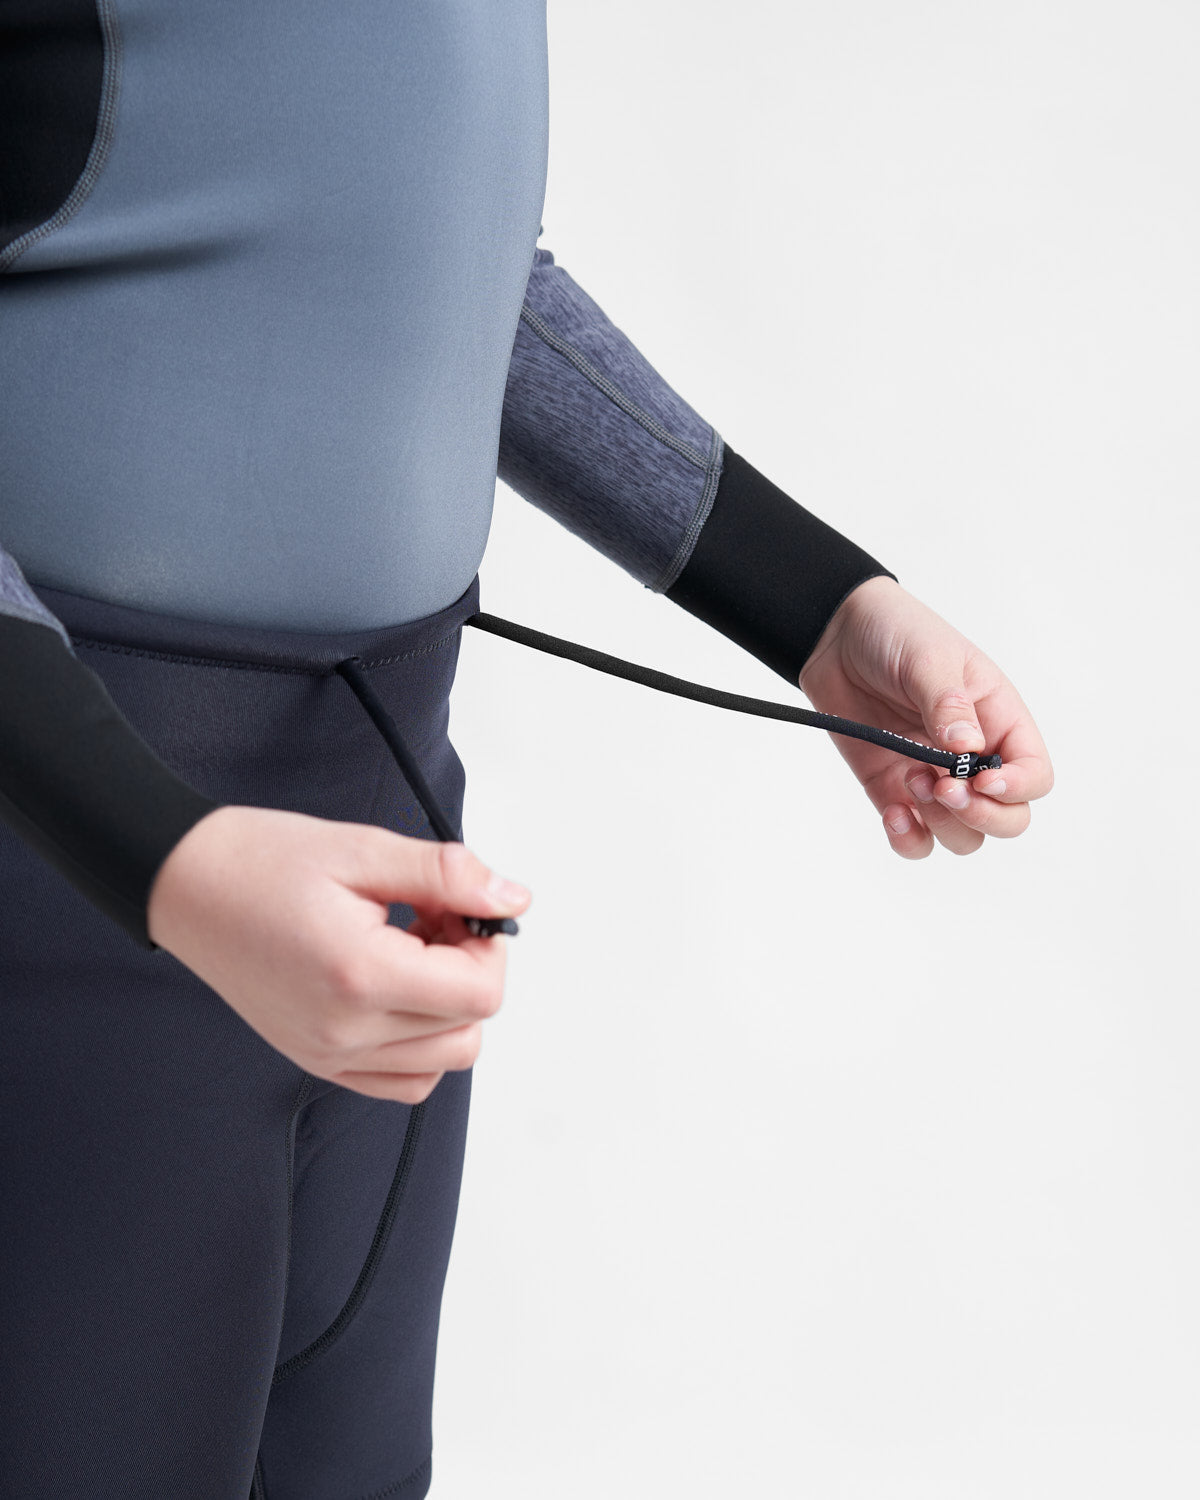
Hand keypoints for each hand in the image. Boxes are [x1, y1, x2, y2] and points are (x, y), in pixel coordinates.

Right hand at [146, 805, 532, 1100]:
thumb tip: (511, 897)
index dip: (490, 946)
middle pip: (469, 1030)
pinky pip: (401, 1080)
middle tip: (432, 918)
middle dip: (470, 970)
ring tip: (410, 949)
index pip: (481, 995)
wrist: (186, 884)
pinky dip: (419, 1042)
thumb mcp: (365, 850)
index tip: (461, 908)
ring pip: (443, 1061)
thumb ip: (448, 876)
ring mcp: (328, 1055)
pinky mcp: (318, 1061)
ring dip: (447, 1006)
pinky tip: (395, 986)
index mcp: (359, 976)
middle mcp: (344, 1031)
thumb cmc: (260, 862)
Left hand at [798, 576, 1052, 856]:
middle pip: (1008, 819)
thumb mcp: (928, 657)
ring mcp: (934, 780)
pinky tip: (893, 813)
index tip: (981, 779)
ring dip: (943, 825)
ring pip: (964, 837)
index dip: (1017, 788)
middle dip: (982, 816)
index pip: (1034, 775)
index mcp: (999, 721)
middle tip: (943, 787)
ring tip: (910, 776)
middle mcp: (974, 758)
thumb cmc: (897, 634)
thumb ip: (948, 703)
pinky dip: (909, 840)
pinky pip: (915, 839)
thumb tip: (966, 748)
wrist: (837, 637)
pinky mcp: (893, 791)